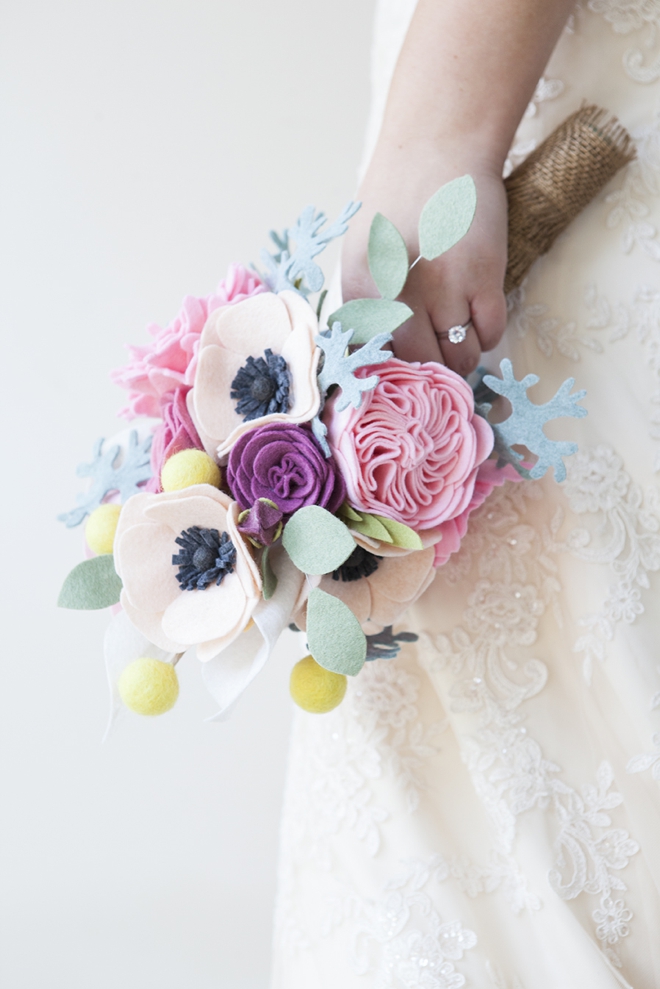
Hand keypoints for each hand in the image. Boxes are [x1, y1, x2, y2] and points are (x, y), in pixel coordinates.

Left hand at [342, 139, 507, 374]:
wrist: (435, 150)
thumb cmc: (397, 207)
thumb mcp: (363, 260)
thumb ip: (370, 312)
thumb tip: (386, 366)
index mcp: (358, 296)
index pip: (376, 365)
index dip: (397, 373)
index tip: (410, 371)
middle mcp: (396, 299)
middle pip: (422, 369)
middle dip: (434, 370)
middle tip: (441, 352)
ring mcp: (442, 290)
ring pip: (461, 358)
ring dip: (464, 352)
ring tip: (459, 324)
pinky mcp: (482, 278)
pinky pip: (491, 335)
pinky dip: (488, 333)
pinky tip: (478, 309)